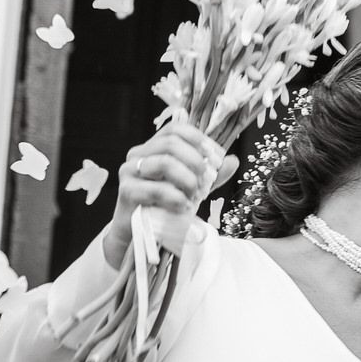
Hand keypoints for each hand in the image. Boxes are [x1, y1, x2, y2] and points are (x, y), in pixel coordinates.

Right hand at [102, 126, 231, 268]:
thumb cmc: (165, 205)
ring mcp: (129, 171)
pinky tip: (184, 207)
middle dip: (196, 161)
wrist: (139, 232)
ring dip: (187, 180)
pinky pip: (156, 189)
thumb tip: (233, 161)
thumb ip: (210, 175)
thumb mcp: (191, 187)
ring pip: (164, 163)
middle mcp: (138, 155)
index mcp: (153, 148)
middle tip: (207, 179)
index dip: (199, 139)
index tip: (216, 157)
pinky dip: (176, 198)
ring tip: (195, 195)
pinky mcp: (127, 191)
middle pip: (171, 143)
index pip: (176, 130)